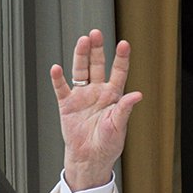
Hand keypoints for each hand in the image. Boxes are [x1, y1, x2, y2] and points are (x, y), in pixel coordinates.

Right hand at [50, 29, 142, 190]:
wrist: (90, 158)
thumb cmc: (108, 144)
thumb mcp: (119, 126)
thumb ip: (125, 109)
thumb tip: (137, 95)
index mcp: (113, 96)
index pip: (118, 72)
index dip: (121, 59)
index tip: (124, 44)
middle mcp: (97, 92)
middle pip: (97, 65)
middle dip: (97, 49)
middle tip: (96, 33)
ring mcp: (82, 96)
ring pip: (80, 71)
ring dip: (81, 56)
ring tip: (82, 41)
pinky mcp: (67, 104)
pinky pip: (62, 88)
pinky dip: (58, 79)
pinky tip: (56, 68)